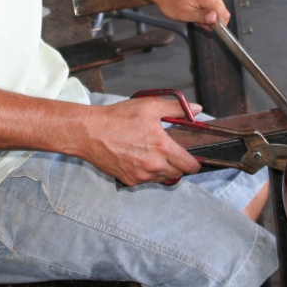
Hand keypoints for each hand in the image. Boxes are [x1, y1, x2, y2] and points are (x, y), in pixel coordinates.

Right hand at [80, 97, 202, 185]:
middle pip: (178, 174)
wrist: (90, 132)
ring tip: (154, 154)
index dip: (194, 163)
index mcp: (163, 148)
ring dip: (163, 170)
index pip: (189, 166)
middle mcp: (154, 165)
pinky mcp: (129, 180)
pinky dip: (147, 173)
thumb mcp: (149, 106)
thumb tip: (197, 109)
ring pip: (162, 179)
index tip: (192, 158)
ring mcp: (141, 176)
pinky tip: (139, 159)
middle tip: (172, 153)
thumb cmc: (118, 118)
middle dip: (179, 166)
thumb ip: (176, 108)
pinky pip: (146, 181)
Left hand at [147, 0, 230, 27]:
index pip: (224, 15)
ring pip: (218, 8)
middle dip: (212, 20)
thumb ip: (201, 17)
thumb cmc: (170, 1)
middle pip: (222, 12)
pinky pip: (214, 3)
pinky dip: (207, 9)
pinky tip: (195, 9)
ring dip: (209, 15)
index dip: (219, 25)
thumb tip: (215, 19)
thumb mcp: (184, 14)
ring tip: (194, 14)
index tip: (208, 27)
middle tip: (197, 20)